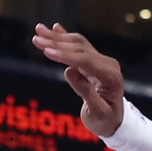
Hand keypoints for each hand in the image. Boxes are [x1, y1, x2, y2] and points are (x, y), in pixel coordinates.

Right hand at [33, 25, 124, 139]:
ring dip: (57, 37)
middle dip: (57, 43)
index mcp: (111, 77)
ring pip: (77, 45)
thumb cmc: (106, 121)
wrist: (115, 122)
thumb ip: (86, 92)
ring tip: (39, 29)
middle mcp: (108, 65)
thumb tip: (69, 71)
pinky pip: (78, 47)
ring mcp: (102, 61)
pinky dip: (65, 38)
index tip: (47, 51)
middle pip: (80, 49)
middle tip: (36, 38)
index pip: (85, 61)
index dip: (65, 55)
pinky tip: (55, 28)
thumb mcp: (97, 113)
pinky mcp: (94, 62)